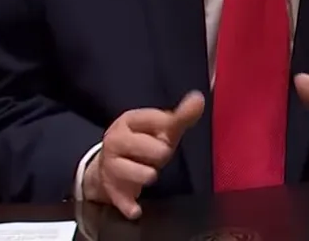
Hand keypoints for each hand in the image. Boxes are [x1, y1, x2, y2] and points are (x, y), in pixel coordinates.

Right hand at [83, 91, 204, 219]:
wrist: (109, 166)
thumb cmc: (143, 143)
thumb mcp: (162, 127)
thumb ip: (182, 115)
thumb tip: (199, 99)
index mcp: (129, 120)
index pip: (161, 121)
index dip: (169, 131)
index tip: (163, 134)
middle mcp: (115, 140)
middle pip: (152, 148)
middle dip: (160, 154)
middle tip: (156, 155)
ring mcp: (109, 165)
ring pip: (138, 173)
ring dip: (148, 175)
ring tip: (148, 173)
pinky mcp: (110, 188)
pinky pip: (121, 199)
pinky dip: (130, 205)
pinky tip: (137, 209)